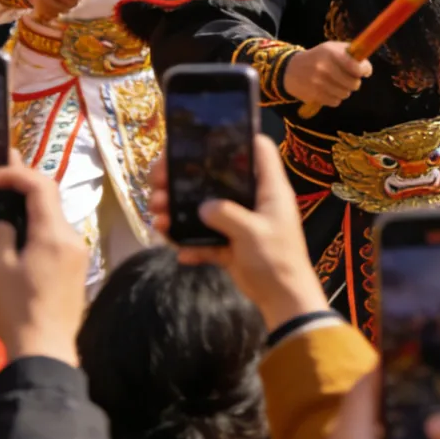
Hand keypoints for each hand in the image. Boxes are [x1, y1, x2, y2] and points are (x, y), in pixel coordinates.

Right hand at [0, 160, 87, 366]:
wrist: (45, 354)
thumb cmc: (18, 308)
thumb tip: (3, 225)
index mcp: (55, 232)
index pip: (41, 185)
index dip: (16, 174)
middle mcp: (71, 239)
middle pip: (45, 207)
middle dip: (16, 199)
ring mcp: (76, 259)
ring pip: (43, 233)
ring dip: (16, 233)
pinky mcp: (72, 278)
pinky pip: (46, 255)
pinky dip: (24, 255)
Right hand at [151, 133, 327, 330]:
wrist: (284, 301)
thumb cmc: (276, 259)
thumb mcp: (252, 232)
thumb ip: (226, 214)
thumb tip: (203, 207)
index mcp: (268, 188)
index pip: (259, 149)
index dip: (238, 137)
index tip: (205, 138)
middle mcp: (254, 200)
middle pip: (218, 178)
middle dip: (187, 178)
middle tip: (159, 180)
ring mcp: (240, 223)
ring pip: (205, 209)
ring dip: (180, 212)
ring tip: (155, 215)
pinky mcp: (231, 246)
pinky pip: (206, 239)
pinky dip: (190, 243)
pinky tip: (174, 246)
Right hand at [283, 41, 371, 106]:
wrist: (291, 69)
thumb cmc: (318, 57)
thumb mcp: (331, 48)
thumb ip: (350, 53)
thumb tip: (366, 66)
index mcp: (331, 52)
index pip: (356, 66)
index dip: (364, 70)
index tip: (364, 71)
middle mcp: (325, 67)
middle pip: (353, 83)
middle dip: (354, 82)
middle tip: (350, 79)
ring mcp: (318, 82)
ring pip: (345, 94)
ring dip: (344, 90)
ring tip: (338, 84)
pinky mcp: (314, 95)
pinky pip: (335, 102)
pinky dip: (335, 98)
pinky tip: (329, 90)